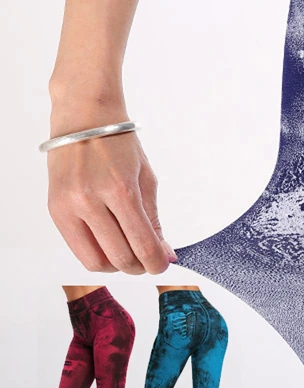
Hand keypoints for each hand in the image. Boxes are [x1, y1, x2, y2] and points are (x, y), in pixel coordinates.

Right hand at [46, 118, 176, 274]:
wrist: (84, 120)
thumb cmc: (120, 145)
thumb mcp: (146, 178)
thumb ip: (154, 219)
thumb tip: (164, 253)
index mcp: (120, 189)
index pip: (142, 242)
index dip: (156, 262)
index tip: (163, 264)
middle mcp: (90, 200)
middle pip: (119, 257)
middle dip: (140, 266)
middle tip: (149, 262)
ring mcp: (69, 207)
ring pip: (96, 261)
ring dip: (118, 266)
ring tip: (130, 255)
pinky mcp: (54, 211)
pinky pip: (78, 249)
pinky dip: (98, 255)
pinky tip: (111, 246)